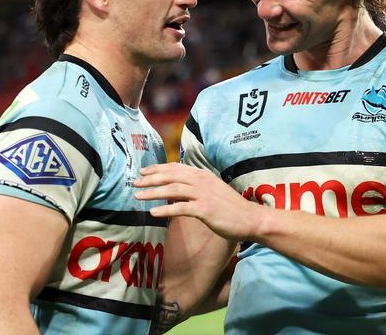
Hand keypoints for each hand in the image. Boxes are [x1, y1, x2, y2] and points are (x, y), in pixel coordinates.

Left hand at [134, 163, 260, 240]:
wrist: (250, 218)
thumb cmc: (231, 206)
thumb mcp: (213, 190)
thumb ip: (196, 186)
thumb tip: (177, 188)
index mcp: (202, 175)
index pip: (175, 167)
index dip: (158, 168)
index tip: (143, 171)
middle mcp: (201, 181)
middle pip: (170, 175)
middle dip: (150, 178)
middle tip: (135, 183)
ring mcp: (203, 195)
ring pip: (172, 189)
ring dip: (153, 192)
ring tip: (138, 197)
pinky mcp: (204, 210)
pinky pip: (180, 208)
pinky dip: (165, 210)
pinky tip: (153, 213)